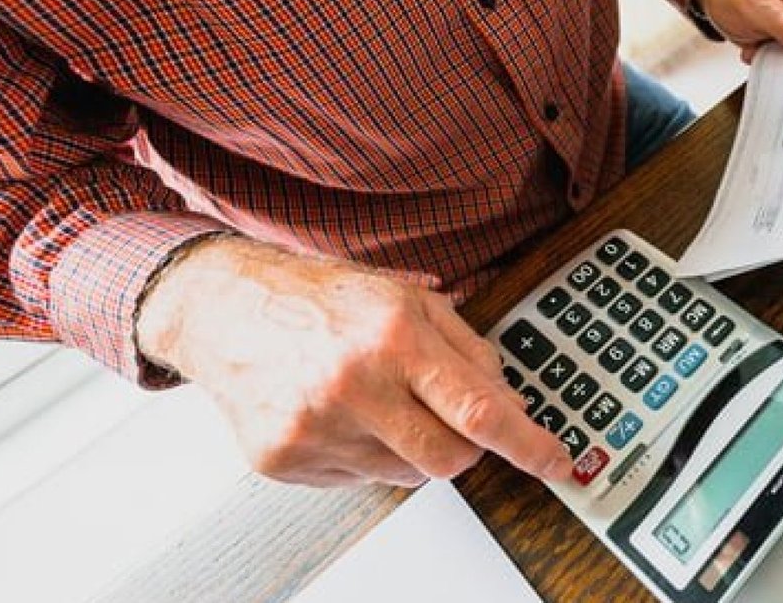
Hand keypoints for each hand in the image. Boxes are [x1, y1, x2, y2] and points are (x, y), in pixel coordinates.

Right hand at [136, 236, 571, 486]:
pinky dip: (364, 455)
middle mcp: (353, 384)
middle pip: (449, 459)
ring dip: (409, 446)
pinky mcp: (282, 459)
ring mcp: (314, 427)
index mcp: (392, 336)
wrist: (224, 308)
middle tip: (446, 417)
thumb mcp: (407, 300)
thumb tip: (512, 404)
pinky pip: (358, 481)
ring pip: (405, 474)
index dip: (527, 444)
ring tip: (375, 400)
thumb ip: (468, 350)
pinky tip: (339, 414)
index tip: (557, 463)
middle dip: (465, 447)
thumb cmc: (319, 300)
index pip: (478, 409)